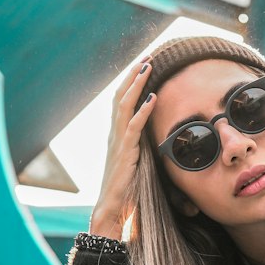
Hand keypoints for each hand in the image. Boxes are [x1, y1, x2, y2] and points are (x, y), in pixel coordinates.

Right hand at [90, 58, 157, 238]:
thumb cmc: (124, 189)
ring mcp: (118, 142)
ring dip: (137, 84)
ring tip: (149, 66)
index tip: (143, 64)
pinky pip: (134, 127)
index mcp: (116, 134)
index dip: (131, 81)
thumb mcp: (134, 162)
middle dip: (134, 74)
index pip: (121, 100)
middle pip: (121, 95)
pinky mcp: (125, 153)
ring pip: (125, 105)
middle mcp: (114, 134)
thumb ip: (140, 146)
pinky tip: (153, 98)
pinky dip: (143, 110)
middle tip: (148, 56)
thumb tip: (153, 137)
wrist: (111, 208)